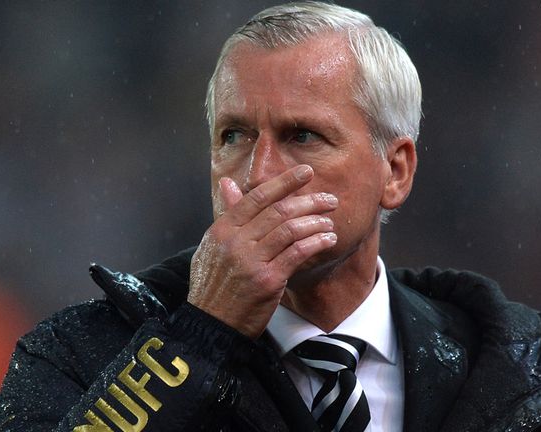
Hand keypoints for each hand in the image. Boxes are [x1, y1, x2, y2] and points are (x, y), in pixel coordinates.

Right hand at [187, 165, 338, 338]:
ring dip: (316, 223)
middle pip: (279, 211)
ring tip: (329, 222)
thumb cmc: (213, 285)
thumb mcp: (212, 246)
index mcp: (223, 229)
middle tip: (329, 199)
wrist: (211, 324)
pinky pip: (297, 253)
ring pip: (290, 230)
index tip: (305, 173)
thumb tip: (228, 184)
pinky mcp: (267, 280)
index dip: (284, 182)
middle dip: (309, 202)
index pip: (257, 197)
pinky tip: (327, 240)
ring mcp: (251, 261)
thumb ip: (226, 214)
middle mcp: (236, 241)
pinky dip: (315, 243)